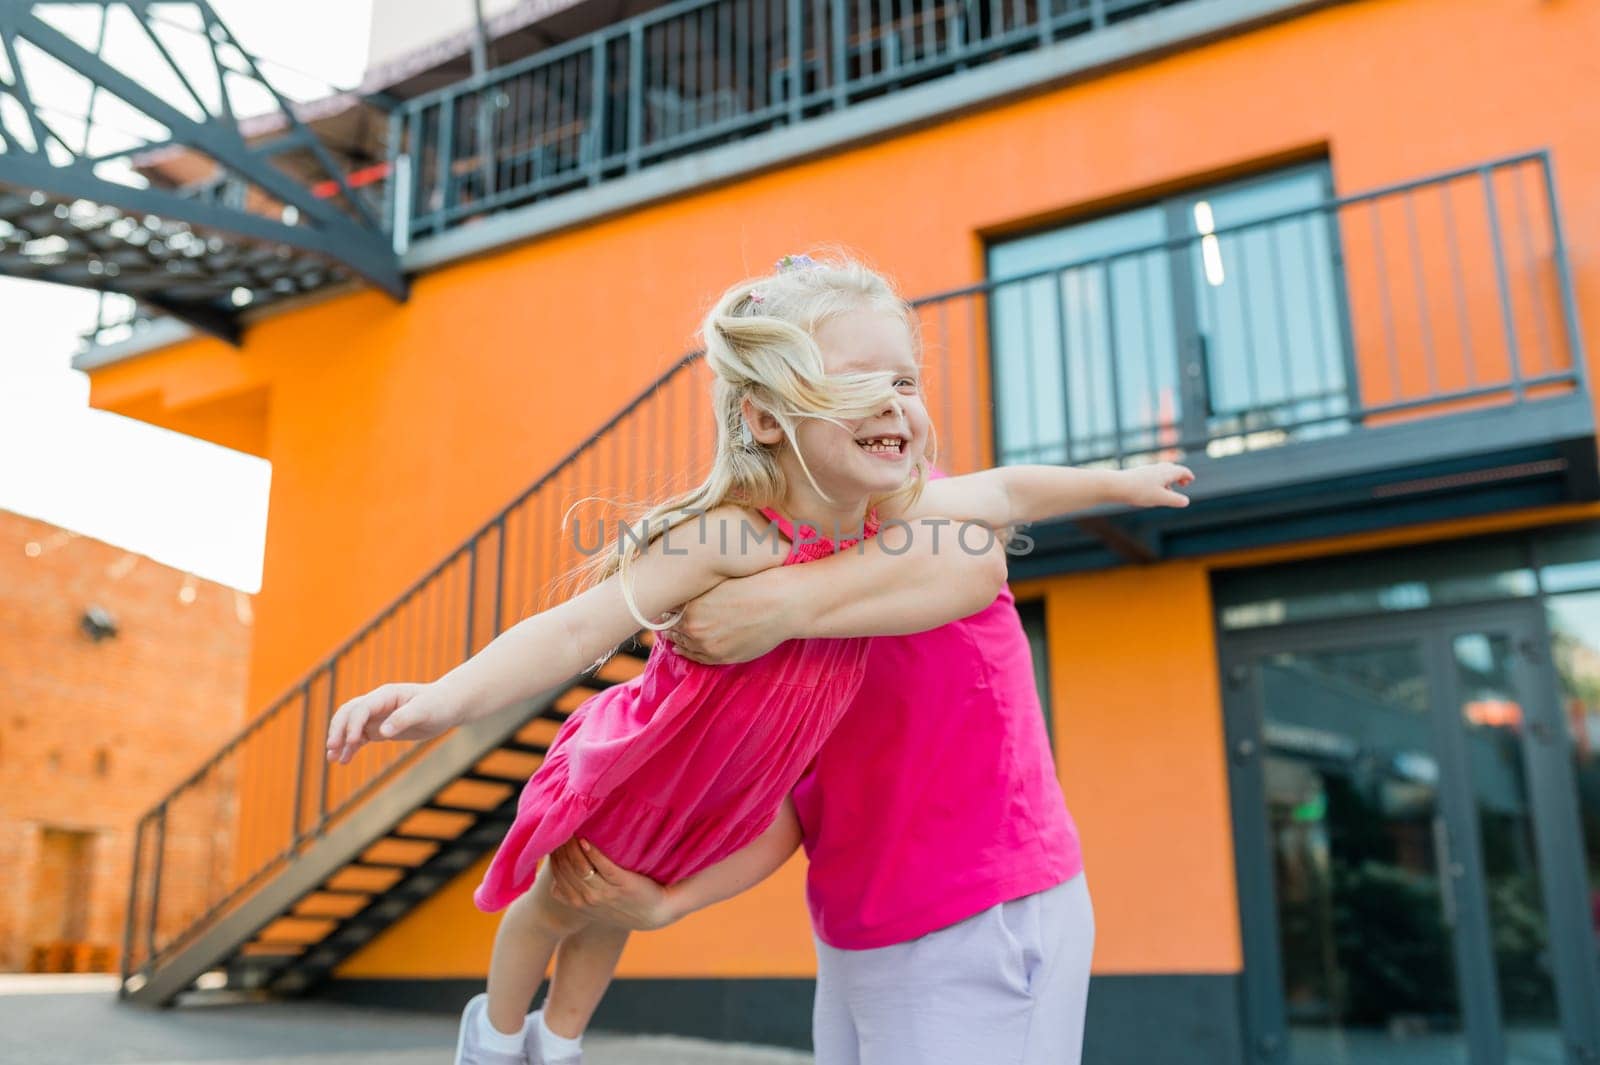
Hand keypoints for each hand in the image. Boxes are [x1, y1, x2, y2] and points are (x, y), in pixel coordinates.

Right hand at [325, 682, 454, 762]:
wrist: (448, 705)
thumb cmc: (438, 704)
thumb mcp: (425, 710)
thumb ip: (404, 718)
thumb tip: (383, 732)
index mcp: (386, 695)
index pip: (361, 708)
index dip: (353, 723)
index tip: (351, 741)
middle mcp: (377, 704)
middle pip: (348, 714)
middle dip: (338, 730)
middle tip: (332, 748)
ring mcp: (377, 716)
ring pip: (350, 726)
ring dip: (340, 740)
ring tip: (332, 758)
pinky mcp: (380, 728)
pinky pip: (359, 737)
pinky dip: (350, 747)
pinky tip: (343, 761)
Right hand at [546, 839, 677, 930]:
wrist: (654, 913)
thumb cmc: (620, 904)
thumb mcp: (592, 904)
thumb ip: (573, 893)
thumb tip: (554, 883)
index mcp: (577, 902)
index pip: (557, 873)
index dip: (553, 854)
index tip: (554, 836)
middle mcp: (587, 898)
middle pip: (565, 868)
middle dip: (560, 848)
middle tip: (560, 827)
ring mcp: (604, 892)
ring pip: (579, 866)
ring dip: (572, 847)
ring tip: (570, 829)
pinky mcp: (622, 882)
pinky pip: (603, 865)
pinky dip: (593, 853)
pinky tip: (586, 840)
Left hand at [664, 570, 791, 663]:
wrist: (782, 604)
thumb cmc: (755, 585)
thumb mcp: (719, 581)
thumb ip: (697, 591)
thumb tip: (682, 596)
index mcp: (690, 605)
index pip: (666, 611)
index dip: (666, 608)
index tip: (665, 606)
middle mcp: (694, 627)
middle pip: (671, 629)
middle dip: (669, 623)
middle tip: (665, 619)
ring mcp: (707, 645)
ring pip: (682, 645)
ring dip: (678, 639)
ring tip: (673, 633)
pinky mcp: (722, 657)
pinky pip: (697, 658)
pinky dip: (689, 653)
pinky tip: (683, 648)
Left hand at [1114, 462, 1193, 508]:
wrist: (1116, 485)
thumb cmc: (1139, 491)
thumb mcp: (1160, 498)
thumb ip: (1175, 500)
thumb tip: (1186, 501)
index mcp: (1166, 472)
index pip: (1182, 470)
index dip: (1188, 475)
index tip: (1191, 479)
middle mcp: (1158, 468)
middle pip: (1172, 469)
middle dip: (1179, 475)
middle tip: (1184, 483)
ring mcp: (1147, 470)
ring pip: (1161, 472)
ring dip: (1168, 479)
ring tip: (1169, 490)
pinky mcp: (1137, 474)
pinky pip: (1152, 475)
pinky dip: (1158, 481)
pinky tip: (1153, 491)